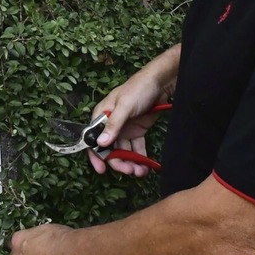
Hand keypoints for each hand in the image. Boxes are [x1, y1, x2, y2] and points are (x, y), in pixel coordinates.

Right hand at [89, 45, 178, 175]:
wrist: (160, 83)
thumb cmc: (138, 89)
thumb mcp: (125, 106)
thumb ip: (114, 124)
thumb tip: (100, 143)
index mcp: (102, 115)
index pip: (93, 139)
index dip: (96, 155)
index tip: (102, 170)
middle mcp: (111, 124)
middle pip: (110, 149)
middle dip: (118, 162)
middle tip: (130, 171)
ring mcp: (124, 129)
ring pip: (124, 151)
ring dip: (131, 163)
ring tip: (141, 171)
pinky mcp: (137, 131)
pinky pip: (136, 149)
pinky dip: (140, 158)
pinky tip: (146, 166)